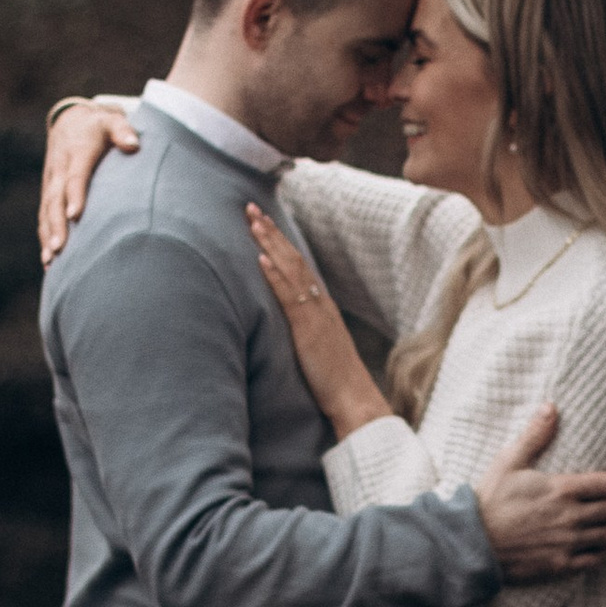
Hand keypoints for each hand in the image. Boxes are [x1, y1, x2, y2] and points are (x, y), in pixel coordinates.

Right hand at [39, 99, 139, 264]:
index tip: (76, 216)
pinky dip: (45, 237)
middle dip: (56, 224)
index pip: (75, 176)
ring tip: (51, 260)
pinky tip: (49, 261)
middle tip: (59, 248)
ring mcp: (51, 181)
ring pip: (46, 210)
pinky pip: (44, 216)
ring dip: (47, 235)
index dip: (75, 195)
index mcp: (77, 152)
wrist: (70, 121)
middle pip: (55, 199)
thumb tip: (133, 145)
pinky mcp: (49, 192)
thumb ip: (123, 130)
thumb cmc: (99, 126)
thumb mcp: (112, 121)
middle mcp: (59, 169)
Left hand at [245, 202, 390, 439]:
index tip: (262, 221)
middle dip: (271, 231)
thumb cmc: (335, 380)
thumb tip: (290, 323)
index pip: (298, 265)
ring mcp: (315, 313)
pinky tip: (261, 259)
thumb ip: (305, 330)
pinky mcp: (308, 329)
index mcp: (321, 305)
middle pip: (292, 258)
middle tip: (251, 207)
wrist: (354, 399)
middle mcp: (320, 302)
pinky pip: (289, 296)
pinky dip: (275, 275)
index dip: (280, 242)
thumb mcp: (318, 347)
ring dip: (270, 243)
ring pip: (290, 269)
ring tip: (253, 221)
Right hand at [476, 403, 605, 582]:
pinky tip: (602, 546)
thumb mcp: (509, 461)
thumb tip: (551, 407)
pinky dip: (604, 551)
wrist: (473, 542)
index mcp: (562, 490)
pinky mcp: (561, 564)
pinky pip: (595, 560)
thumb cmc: (490, 500)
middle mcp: (572, 517)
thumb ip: (534, 435)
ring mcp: (568, 543)